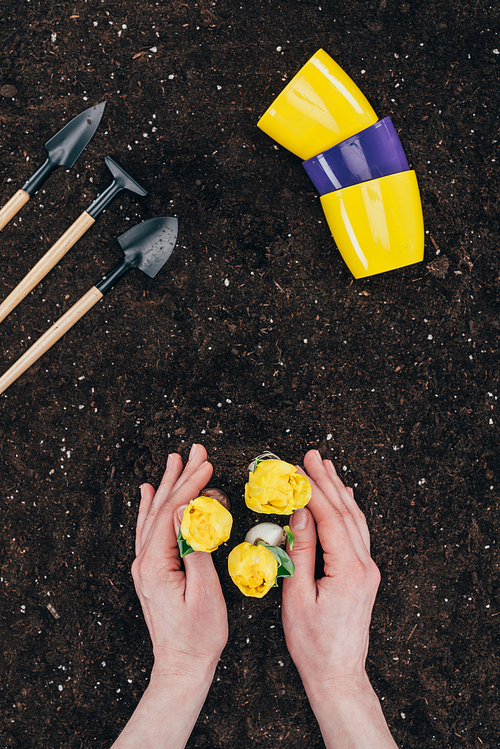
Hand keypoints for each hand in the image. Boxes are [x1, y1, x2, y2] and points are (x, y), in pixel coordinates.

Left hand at [132, 444, 227, 679]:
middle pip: (161, 508)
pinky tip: (150, 492)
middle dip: (180, 476)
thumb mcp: (206, 593)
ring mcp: (145, 566)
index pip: (173, 512)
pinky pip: (148, 530)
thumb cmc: (198, 636)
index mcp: (155, 565)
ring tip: (175, 460)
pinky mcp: (150, 571)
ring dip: (167, 486)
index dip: (191, 485)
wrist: (181, 666)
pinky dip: (150, 507)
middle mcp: (144, 561)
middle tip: (194, 450)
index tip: (207, 464)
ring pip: (154, 515)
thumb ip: (195, 549)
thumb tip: (189, 512)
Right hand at [282, 450, 378, 688]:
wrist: (338, 674)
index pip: (330, 519)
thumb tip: (299, 515)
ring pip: (355, 520)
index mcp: (349, 571)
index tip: (298, 470)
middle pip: (346, 513)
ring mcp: (368, 570)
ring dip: (339, 491)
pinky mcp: (364, 574)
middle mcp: (364, 566)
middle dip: (327, 481)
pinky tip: (343, 498)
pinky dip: (348, 511)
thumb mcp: (297, 598)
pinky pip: (358, 534)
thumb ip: (300, 553)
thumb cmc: (313, 644)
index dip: (313, 491)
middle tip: (312, 456)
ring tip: (325, 467)